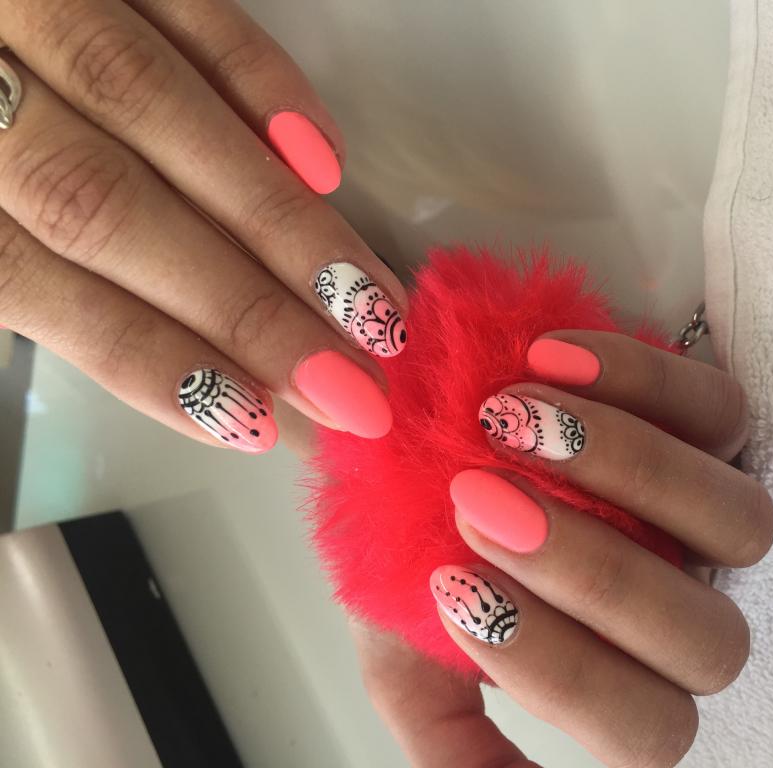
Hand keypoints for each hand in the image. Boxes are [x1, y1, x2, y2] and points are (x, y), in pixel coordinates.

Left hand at [0, 0, 405, 451]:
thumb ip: (59, 285)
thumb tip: (227, 388)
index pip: (31, 278)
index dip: (150, 358)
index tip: (256, 424)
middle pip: (105, 207)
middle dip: (244, 309)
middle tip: (350, 386)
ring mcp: (33, 2)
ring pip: (154, 111)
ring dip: (280, 221)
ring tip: (369, 301)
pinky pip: (184, 5)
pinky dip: (258, 81)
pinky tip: (326, 160)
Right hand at [360, 332, 772, 766]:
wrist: (401, 438)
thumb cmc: (414, 548)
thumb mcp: (408, 650)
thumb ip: (448, 742)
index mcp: (617, 679)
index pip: (642, 728)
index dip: (558, 675)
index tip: (453, 590)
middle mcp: (682, 605)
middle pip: (710, 643)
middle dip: (594, 576)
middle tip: (479, 500)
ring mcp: (709, 509)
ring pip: (740, 525)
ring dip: (626, 472)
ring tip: (509, 420)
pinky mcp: (715, 417)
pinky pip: (720, 408)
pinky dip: (640, 383)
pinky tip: (545, 360)